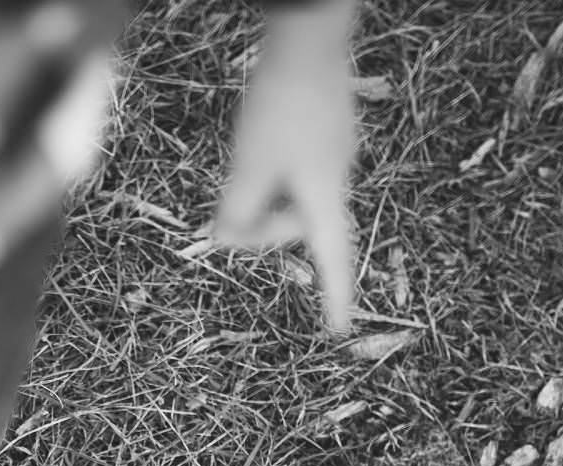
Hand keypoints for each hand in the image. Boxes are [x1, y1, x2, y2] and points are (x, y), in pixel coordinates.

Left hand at [212, 3, 357, 332]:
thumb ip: (236, 212)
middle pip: (302, 224)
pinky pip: (298, 165)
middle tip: (231, 210)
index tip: (338, 328)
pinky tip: (262, 136)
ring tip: (246, 157)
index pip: (332, 258)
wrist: (310, 41)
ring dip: (266, 191)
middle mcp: (338, 176)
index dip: (336, 296)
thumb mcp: (247, 166)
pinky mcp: (327, 129)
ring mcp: (336, 151)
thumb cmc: (280, 106)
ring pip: (295, 193)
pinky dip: (274, 167)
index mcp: (324, 194)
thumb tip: (224, 239)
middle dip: (265, 225)